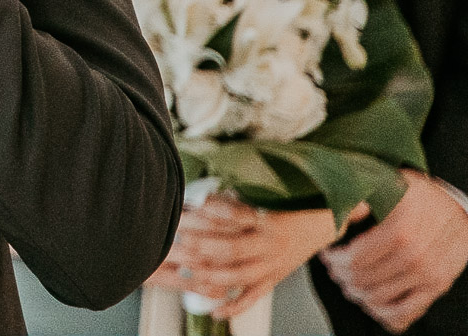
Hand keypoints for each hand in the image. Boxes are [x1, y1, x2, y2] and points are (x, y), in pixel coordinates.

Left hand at [168, 195, 356, 318]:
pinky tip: (215, 311)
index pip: (237, 216)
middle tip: (179, 238)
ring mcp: (273, 265)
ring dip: (210, 275)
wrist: (327, 222)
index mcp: (270, 220)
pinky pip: (253, 296)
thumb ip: (240, 198)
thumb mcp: (272, 194)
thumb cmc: (297, 204)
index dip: (213, 211)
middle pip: (232, 248)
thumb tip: (204, 197)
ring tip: (187, 270)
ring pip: (239, 275)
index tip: (193, 205)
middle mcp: (271, 245)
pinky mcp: (274, 278)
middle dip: (201, 245)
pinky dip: (234, 306)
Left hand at [320, 171, 467, 331]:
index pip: (355, 258)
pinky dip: (386, 313)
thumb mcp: (388, 184)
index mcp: (399, 228)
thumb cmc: (418, 195)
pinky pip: (408, 310)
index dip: (335, 260)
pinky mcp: (439, 285)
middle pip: (364, 279)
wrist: (458, 207)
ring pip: (380, 297)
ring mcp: (429, 272)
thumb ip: (360, 196)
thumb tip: (339, 212)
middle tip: (336, 270)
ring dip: (359, 293)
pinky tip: (374, 304)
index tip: (328, 255)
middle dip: (343, 277)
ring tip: (351, 283)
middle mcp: (415, 253)